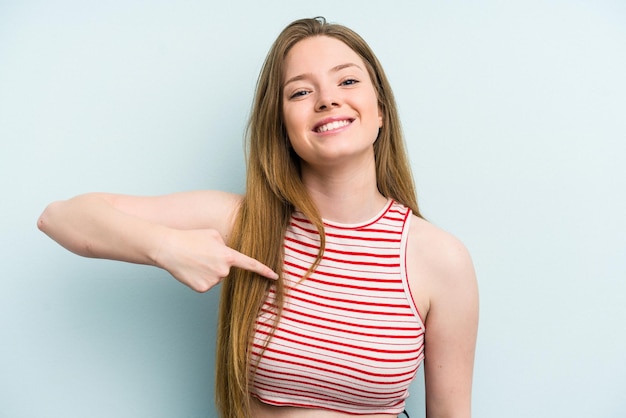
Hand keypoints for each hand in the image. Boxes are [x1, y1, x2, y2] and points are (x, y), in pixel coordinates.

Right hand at [155, 228, 277, 291]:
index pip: (251, 264)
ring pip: (216, 278)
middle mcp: (223, 270)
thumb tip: (228, 256)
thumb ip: (226, 245)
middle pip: (227, 270)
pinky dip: (200, 278)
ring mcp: (213, 281)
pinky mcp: (202, 288)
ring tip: (195, 260)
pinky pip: (206, 284)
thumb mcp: (213, 235)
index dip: (264, 270)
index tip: (275, 277)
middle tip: (203, 254)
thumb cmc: (191, 238)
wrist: (169, 248)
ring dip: (208, 271)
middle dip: (218, 263)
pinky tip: (191, 270)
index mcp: (228, 255)